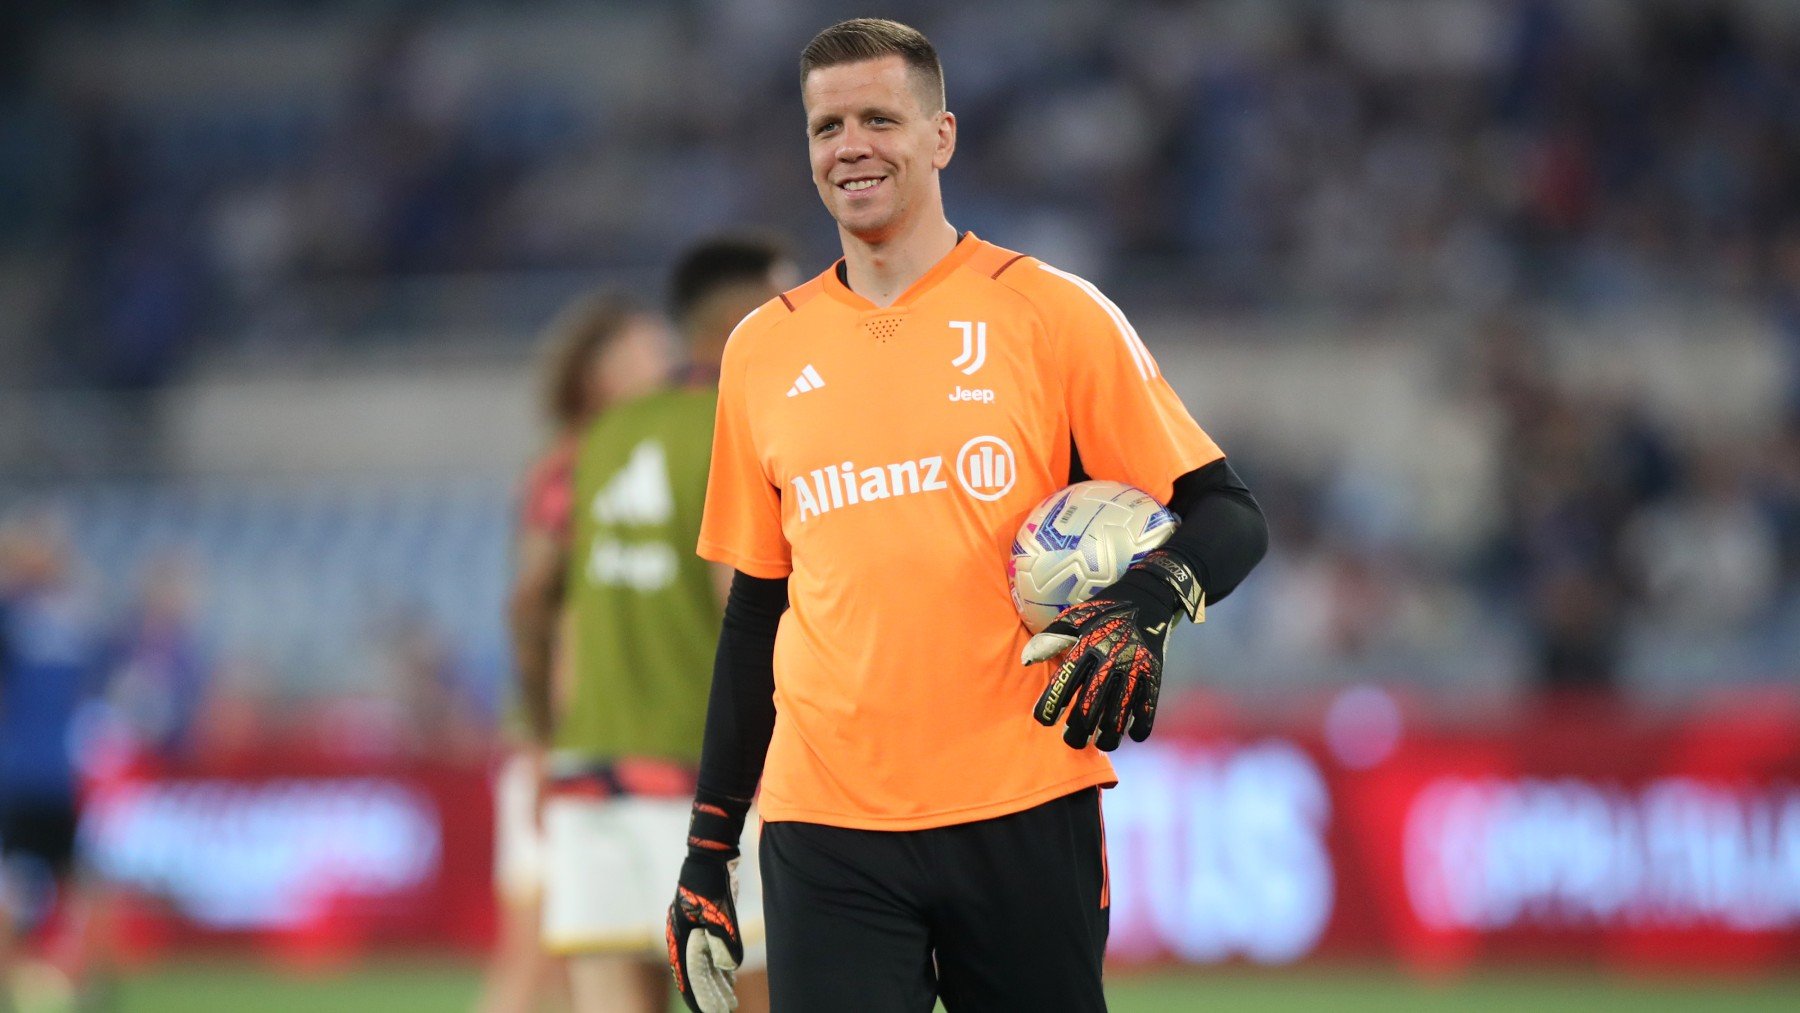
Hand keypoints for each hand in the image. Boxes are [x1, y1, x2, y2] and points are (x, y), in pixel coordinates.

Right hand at [667, 795, 749, 1012]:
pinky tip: (729, 976)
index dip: (699, 997)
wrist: (710, 853)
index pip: (689, 975)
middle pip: (696, 973)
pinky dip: (718, 965)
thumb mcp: (719, 910)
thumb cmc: (712, 880)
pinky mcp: (703, 922)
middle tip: (726, 1010)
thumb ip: (723, 940)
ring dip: (716, 981)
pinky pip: (708, 951)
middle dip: (710, 993)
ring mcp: (691, 928)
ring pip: (703, 963)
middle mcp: (682, 935)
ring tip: (730, 999)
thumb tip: (729, 968)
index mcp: (681, 934)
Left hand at [1022, 549, 1201, 750]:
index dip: (1052, 704)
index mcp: (1087, 644)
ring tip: (1099, 745)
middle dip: (1078, 729)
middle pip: (1090, 704)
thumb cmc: (1104, 611)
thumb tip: (1027, 660)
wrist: (1148, 597)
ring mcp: (1134, 667)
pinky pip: (1148, 706)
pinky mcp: (1154, 672)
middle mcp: (1110, 658)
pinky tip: (1132, 735)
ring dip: (1108, 735)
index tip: (1045, 721)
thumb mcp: (1075, 617)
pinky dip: (1141, 725)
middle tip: (1071, 740)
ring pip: (1119, 711)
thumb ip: (1051, 639)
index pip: (1065, 681)